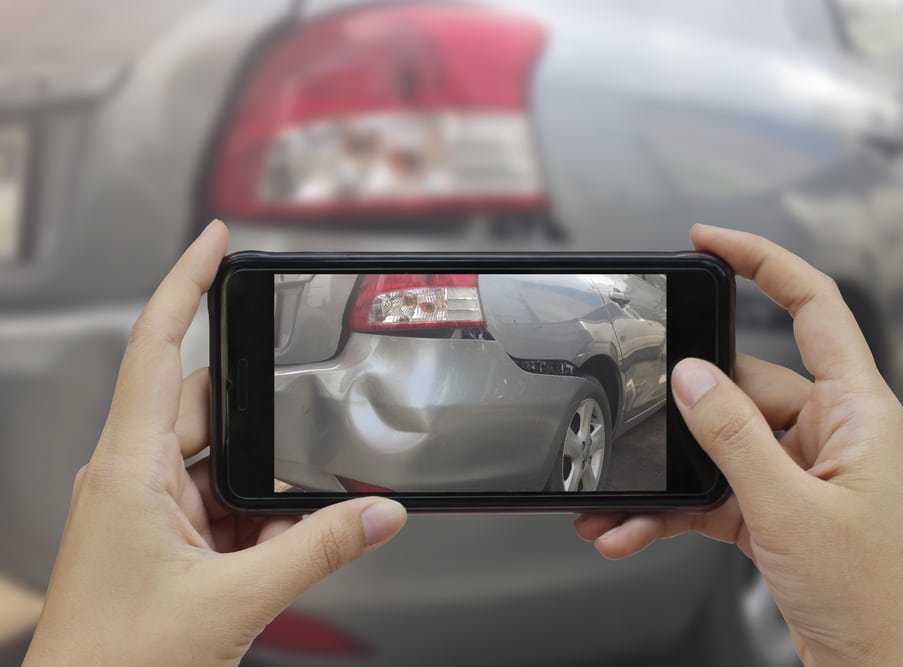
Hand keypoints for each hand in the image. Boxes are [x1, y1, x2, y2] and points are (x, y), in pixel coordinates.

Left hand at [23, 220, 406, 666]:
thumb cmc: (116, 664)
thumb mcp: (234, 600)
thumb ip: (319, 551)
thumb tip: (380, 515)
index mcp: (127, 469)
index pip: (157, 347)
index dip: (185, 283)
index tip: (215, 241)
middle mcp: (131, 477)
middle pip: (208, 405)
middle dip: (263, 415)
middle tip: (308, 416)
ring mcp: (146, 510)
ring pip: (222, 463)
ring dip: (266, 484)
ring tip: (300, 511)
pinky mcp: (164, 541)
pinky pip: (223, 506)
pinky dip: (261, 521)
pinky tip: (286, 544)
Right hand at [575, 225, 902, 665]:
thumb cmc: (873, 596)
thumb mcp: (790, 507)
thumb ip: (734, 436)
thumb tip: (691, 376)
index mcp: (855, 410)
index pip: (813, 304)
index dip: (762, 261)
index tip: (707, 241)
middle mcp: (826, 431)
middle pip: (739, 384)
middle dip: (678, 408)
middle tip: (630, 413)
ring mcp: (794, 470)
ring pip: (713, 445)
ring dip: (664, 473)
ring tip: (616, 502)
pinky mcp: (770, 507)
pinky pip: (708, 492)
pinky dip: (668, 511)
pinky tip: (632, 530)